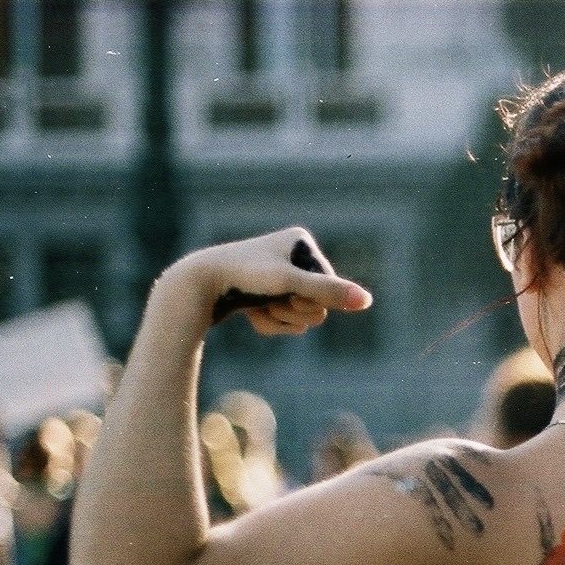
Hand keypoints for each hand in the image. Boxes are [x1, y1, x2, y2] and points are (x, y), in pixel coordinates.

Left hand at [169, 227, 370, 335]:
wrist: (197, 286)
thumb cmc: (245, 277)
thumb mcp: (291, 284)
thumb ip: (330, 292)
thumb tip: (367, 301)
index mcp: (300, 241)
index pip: (330, 285)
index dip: (309, 296)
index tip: (283, 289)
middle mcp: (290, 255)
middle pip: (318, 304)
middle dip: (294, 310)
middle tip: (270, 300)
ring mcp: (277, 277)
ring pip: (301, 316)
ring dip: (282, 319)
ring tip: (258, 307)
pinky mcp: (264, 294)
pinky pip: (283, 319)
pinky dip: (270, 323)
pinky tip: (250, 313)